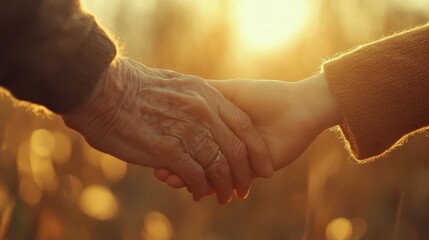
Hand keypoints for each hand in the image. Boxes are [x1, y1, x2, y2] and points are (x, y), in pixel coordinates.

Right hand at [62, 57, 272, 203]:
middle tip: (243, 189)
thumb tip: (203, 113)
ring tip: (223, 197)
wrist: (103, 89)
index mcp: (206, 94)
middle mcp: (203, 112)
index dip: (255, 149)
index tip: (260, 166)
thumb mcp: (175, 84)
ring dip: (222, 186)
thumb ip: (194, 99)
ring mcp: (187, 131)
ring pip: (218, 166)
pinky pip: (195, 175)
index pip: (243, 125)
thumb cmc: (133, 87)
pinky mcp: (168, 150)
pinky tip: (198, 192)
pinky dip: (199, 187)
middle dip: (243, 174)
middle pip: (235, 150)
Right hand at [155, 73, 340, 186]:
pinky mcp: (250, 173)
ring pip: (207, 172)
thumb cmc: (263, 96)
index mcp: (221, 125)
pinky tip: (188, 186)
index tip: (155, 144)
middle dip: (177, 165)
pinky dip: (206, 185)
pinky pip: (225, 182)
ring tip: (167, 178)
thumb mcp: (228, 92)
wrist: (298, 109)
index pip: (192, 138)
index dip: (174, 143)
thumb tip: (177, 88)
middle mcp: (226, 143)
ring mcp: (238, 159)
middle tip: (158, 171)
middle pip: (197, 158)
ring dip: (187, 177)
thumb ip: (206, 94)